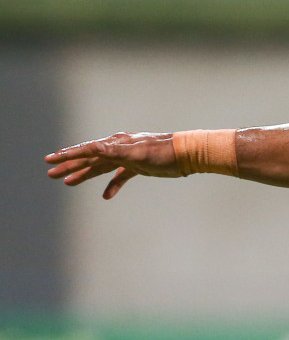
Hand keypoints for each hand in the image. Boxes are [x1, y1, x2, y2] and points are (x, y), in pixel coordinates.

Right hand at [44, 132, 179, 198]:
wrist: (187, 154)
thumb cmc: (163, 152)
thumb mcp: (137, 152)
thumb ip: (115, 152)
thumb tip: (94, 149)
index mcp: (114, 144)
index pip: (85, 150)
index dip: (67, 155)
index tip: (49, 160)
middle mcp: (118, 149)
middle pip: (89, 159)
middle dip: (69, 166)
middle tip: (50, 174)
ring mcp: (128, 158)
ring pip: (101, 168)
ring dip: (85, 175)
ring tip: (67, 183)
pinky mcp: (138, 167)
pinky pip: (120, 177)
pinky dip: (112, 185)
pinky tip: (106, 196)